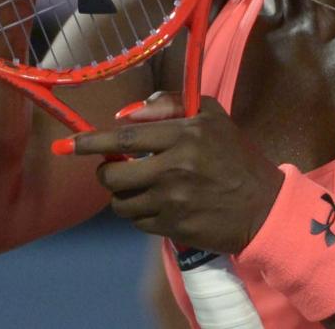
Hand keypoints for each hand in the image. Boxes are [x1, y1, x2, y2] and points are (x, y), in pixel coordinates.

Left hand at [71, 93, 283, 253]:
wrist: (264, 208)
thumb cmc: (236, 156)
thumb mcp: (212, 117)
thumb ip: (170, 106)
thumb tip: (128, 114)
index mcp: (184, 136)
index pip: (126, 137)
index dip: (92, 141)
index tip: (71, 143)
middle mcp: (175, 168)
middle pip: (114, 175)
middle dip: (106, 173)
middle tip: (114, 169)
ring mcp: (173, 202)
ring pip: (122, 202)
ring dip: (123, 195)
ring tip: (139, 188)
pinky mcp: (174, 228)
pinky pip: (137, 222)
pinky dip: (139, 214)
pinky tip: (157, 205)